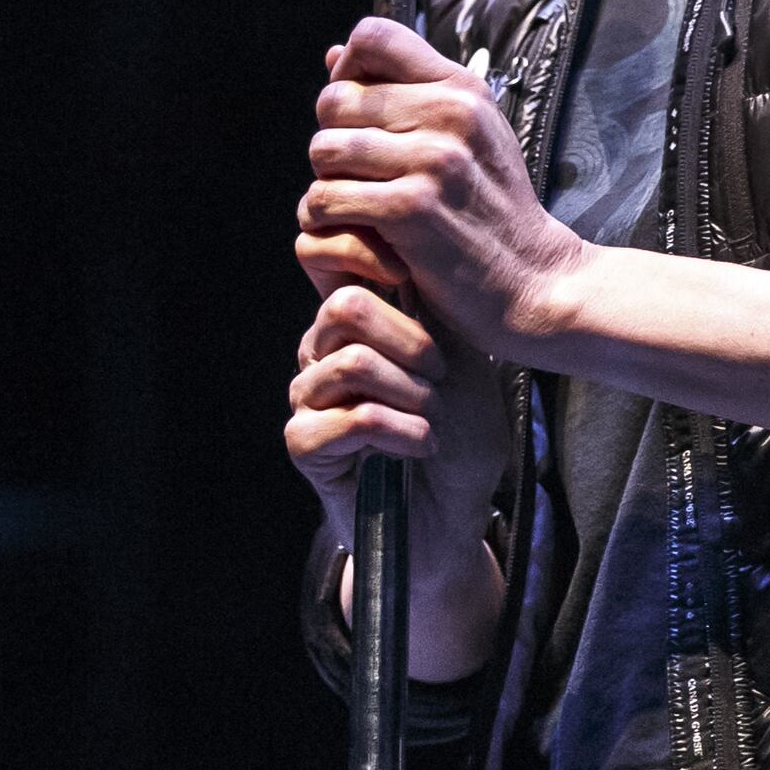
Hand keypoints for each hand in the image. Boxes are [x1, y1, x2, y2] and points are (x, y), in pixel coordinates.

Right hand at [280, 276, 508, 583]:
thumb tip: (409, 254)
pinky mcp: (305, 445)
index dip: (367, 252)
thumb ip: (432, 311)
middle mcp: (322, 353)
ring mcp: (309, 398)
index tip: (413, 276)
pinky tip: (419, 448)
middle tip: (440, 380)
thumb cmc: (463, 439)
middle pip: (346, 307)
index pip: (334, 260)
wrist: (456, 517)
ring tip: (434, 422)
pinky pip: (351, 418)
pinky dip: (401, 433)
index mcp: (357, 324)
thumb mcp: (464, 362)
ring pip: (352, 363)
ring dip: (413, 396)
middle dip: (411, 342)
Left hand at [299, 16, 587, 360]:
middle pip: (334, 99)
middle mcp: (450, 114)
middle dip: (333, 138)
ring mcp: (432, 160)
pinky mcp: (411, 209)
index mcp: (462, 89)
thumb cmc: (492, 210)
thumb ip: (405, 93)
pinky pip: (327, 197)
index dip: (347, 70)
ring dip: (327, 182)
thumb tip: (333, 56)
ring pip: (323, 149)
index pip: (372, 37)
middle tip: (356, 174)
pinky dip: (327, 218)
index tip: (356, 111)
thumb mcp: (467, 136)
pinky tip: (354, 229)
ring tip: (356, 203)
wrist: (532, 281)